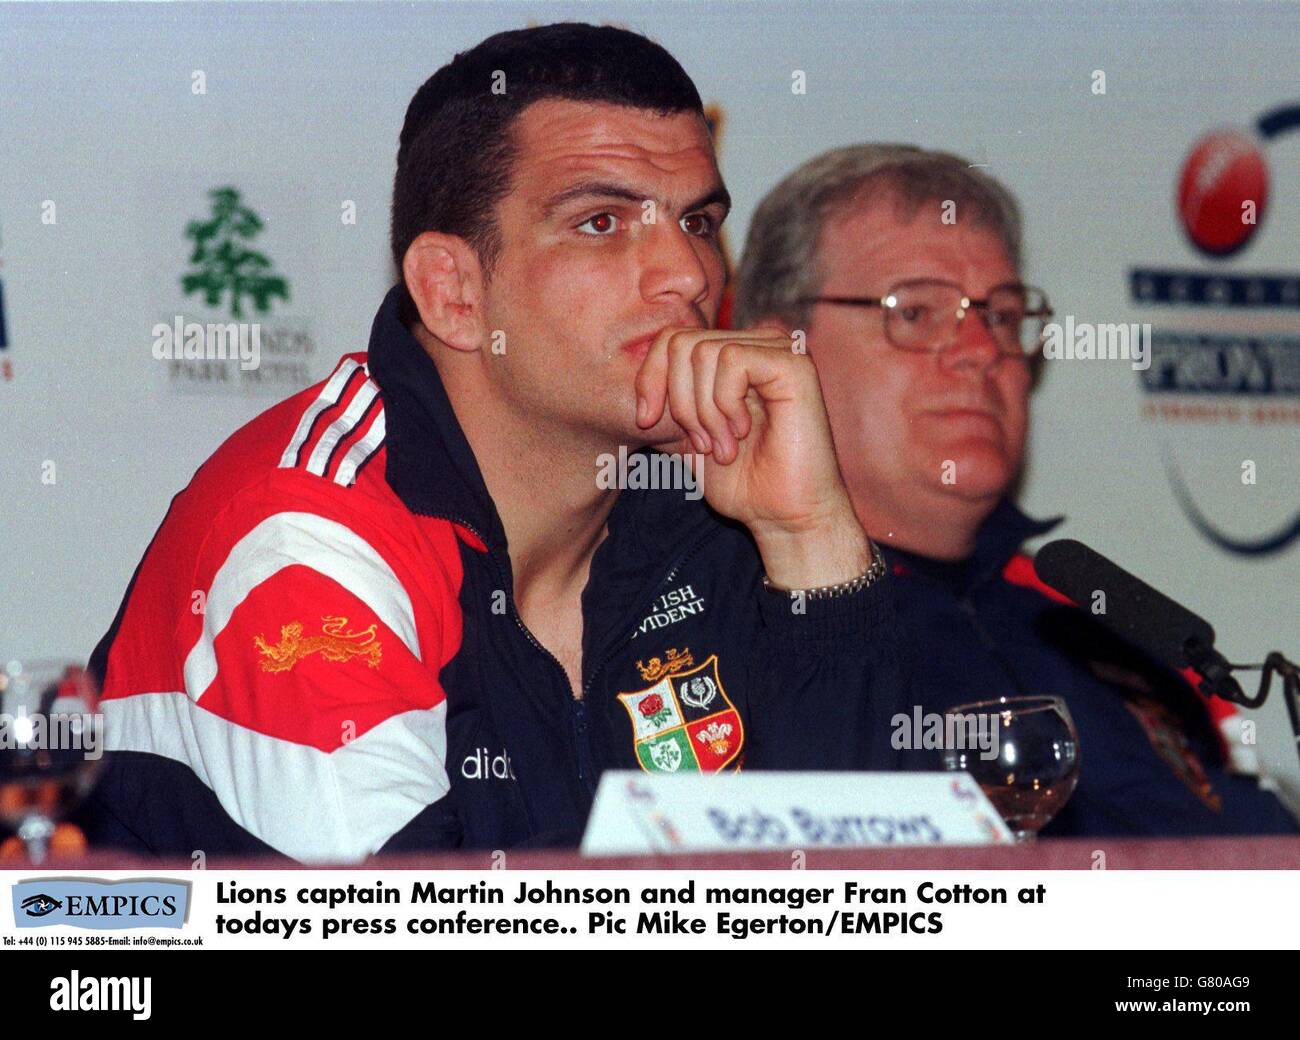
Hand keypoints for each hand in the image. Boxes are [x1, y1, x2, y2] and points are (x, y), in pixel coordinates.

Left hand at [634, 327, 872, 588]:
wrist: (783, 517)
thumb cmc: (743, 483)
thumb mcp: (684, 437)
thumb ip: (662, 403)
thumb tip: (628, 382)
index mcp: (735, 354)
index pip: (671, 339)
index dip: (649, 379)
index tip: (645, 423)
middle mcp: (759, 343)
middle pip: (681, 342)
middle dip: (678, 401)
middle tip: (702, 443)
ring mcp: (780, 349)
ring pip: (703, 352)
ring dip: (703, 411)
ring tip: (723, 447)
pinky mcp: (795, 364)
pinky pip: (733, 360)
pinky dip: (724, 403)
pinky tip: (742, 432)